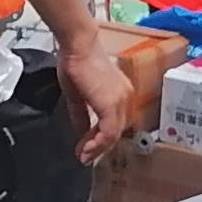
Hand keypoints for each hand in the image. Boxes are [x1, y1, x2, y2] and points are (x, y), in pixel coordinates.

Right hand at [57, 31, 135, 164]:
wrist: (78, 46)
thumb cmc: (77, 60)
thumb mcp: (77, 94)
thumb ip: (81, 114)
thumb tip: (81, 130)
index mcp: (119, 93)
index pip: (114, 123)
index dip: (100, 139)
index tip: (87, 148)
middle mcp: (124, 97)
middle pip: (116, 131)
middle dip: (99, 146)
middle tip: (84, 155)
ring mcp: (120, 101)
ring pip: (113, 135)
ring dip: (97, 148)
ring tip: (84, 155)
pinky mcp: (111, 106)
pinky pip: (108, 133)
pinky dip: (97, 144)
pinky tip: (86, 149)